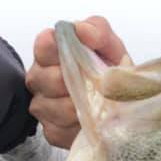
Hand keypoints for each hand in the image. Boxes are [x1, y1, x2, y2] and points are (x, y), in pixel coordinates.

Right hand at [25, 16, 129, 148]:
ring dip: (80, 107)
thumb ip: (97, 29)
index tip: (83, 56)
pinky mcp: (50, 130)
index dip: (63, 51)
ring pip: (54, 107)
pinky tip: (90, 120)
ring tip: (96, 103)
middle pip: (48, 79)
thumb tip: (82, 30)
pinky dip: (79, 127)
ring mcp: (41, 105)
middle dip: (77, 82)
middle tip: (96, 84)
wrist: (121, 102)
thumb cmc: (110, 70)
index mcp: (49, 52)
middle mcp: (38, 77)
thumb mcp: (110, 45)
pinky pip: (59, 130)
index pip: (43, 45)